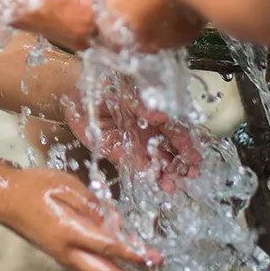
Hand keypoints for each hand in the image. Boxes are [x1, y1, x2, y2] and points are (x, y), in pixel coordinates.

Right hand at [0, 165, 156, 270]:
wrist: (4, 199)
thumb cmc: (34, 187)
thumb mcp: (65, 184)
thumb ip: (93, 204)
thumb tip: (117, 221)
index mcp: (69, 230)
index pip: (107, 246)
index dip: (132, 253)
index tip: (154, 257)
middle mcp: (68, 252)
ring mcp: (65, 259)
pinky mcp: (64, 260)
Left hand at [63, 85, 200, 192]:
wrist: (75, 94)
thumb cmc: (100, 86)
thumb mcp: (121, 91)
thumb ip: (140, 104)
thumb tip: (162, 115)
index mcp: (153, 111)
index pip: (175, 129)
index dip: (185, 143)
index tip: (194, 157)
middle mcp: (149, 128)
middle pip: (171, 147)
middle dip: (182, 162)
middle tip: (189, 174)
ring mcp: (138, 141)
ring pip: (159, 159)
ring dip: (168, 172)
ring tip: (171, 184)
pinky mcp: (123, 153)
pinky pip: (141, 166)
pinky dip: (151, 175)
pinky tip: (160, 183)